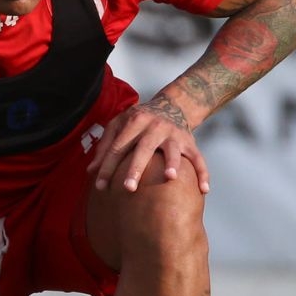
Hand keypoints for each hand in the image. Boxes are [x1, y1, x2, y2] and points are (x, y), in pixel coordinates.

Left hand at [86, 94, 209, 193]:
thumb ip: (105, 147)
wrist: (172, 105)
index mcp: (135, 121)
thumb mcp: (119, 125)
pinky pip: (198, 158)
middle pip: (144, 148)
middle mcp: (155, 126)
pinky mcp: (189, 142)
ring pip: (174, 149)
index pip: (118, 146)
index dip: (108, 166)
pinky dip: (203, 174)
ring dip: (172, 162)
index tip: (100, 186)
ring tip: (170, 177)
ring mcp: (174, 134)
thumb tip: (91, 171)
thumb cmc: (139, 120)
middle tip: (128, 188)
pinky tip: (204, 191)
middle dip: (136, 168)